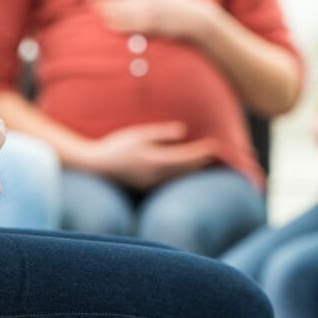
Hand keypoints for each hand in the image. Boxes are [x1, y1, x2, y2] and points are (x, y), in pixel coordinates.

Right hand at [77, 121, 218, 190]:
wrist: (96, 166)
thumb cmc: (117, 146)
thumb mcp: (140, 134)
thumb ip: (162, 134)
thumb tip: (183, 131)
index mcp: (155, 161)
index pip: (186, 157)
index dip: (202, 152)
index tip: (215, 145)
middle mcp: (156, 176)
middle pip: (187, 169)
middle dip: (203, 161)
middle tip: (220, 154)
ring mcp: (152, 183)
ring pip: (180, 177)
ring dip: (195, 169)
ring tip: (209, 161)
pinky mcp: (148, 186)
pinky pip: (171, 180)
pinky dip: (183, 174)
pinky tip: (189, 169)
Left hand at [85, 0, 210, 39]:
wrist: (194, 17)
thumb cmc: (174, 0)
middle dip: (99, 2)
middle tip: (92, 4)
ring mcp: (146, 11)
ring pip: (115, 13)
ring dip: (105, 14)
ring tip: (101, 13)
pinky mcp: (148, 26)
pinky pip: (124, 27)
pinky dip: (114, 25)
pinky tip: (111, 24)